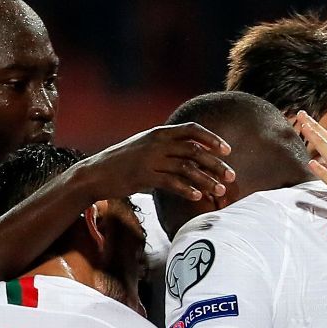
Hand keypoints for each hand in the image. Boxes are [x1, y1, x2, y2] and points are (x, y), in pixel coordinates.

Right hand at [81, 122, 234, 201]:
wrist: (96, 173)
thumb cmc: (123, 162)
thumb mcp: (145, 147)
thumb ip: (166, 148)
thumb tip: (191, 156)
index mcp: (159, 133)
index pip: (192, 130)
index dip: (212, 139)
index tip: (227, 150)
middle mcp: (157, 142)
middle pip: (194, 150)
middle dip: (216, 163)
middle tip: (231, 176)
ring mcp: (150, 159)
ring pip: (186, 168)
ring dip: (206, 180)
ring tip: (219, 191)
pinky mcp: (143, 176)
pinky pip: (171, 182)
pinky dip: (186, 189)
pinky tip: (197, 197)